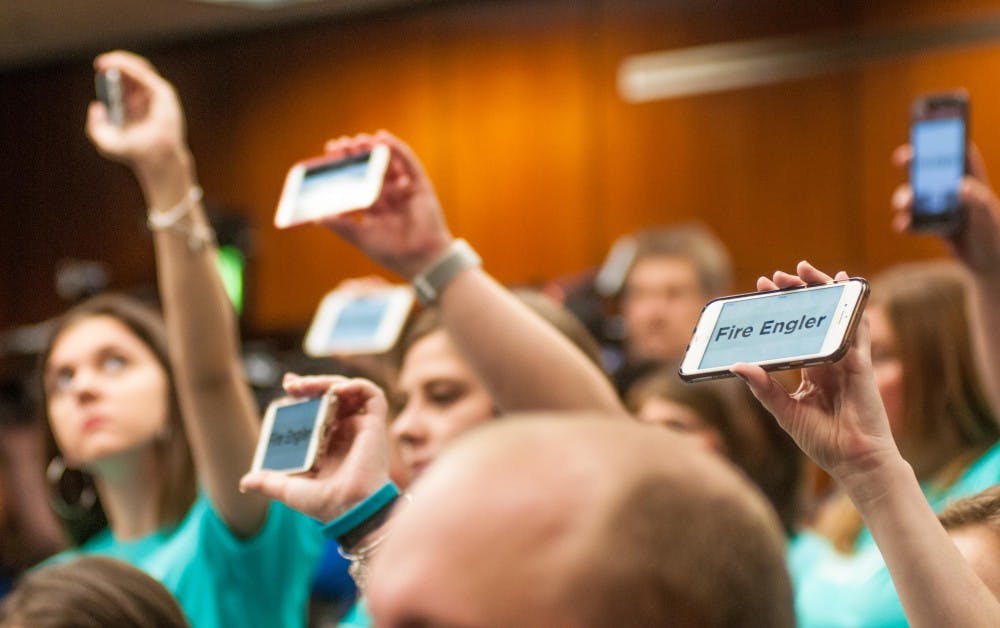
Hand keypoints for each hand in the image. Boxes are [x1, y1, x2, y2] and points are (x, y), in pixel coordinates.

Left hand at [86, 50, 189, 179]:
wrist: (155, 160)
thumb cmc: (134, 154)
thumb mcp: (105, 142)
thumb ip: (94, 127)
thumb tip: (97, 105)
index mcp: (134, 106)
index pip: (123, 82)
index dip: (111, 73)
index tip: (99, 69)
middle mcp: (145, 98)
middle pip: (130, 71)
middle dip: (114, 64)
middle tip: (100, 64)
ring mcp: (156, 95)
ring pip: (140, 68)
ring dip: (121, 61)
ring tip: (105, 63)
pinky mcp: (164, 94)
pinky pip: (145, 74)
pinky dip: (130, 67)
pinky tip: (117, 66)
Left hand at [239, 375, 390, 521]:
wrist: (349, 508)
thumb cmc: (324, 503)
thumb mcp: (289, 489)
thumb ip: (268, 482)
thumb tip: (243, 482)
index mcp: (330, 444)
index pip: (318, 409)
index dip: (305, 394)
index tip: (288, 387)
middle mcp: (347, 433)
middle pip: (331, 396)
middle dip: (311, 384)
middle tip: (290, 384)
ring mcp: (361, 427)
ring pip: (349, 391)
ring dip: (328, 382)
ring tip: (307, 385)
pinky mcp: (376, 424)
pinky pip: (372, 395)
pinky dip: (357, 385)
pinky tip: (337, 389)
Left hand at [318, 131, 453, 279]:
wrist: (420, 260)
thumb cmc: (392, 252)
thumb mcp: (361, 237)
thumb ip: (341, 225)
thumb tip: (316, 217)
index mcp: (375, 208)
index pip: (357, 182)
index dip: (345, 168)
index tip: (330, 154)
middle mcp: (389, 196)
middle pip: (371, 170)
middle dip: (357, 156)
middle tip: (342, 145)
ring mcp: (405, 190)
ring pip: (388, 163)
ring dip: (374, 149)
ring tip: (360, 139)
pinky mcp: (420, 186)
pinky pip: (408, 163)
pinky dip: (397, 149)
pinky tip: (383, 138)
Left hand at [730, 261, 899, 483]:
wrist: (854, 461)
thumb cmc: (823, 441)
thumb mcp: (784, 411)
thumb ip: (763, 388)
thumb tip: (737, 365)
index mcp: (812, 371)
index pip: (794, 332)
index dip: (780, 311)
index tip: (762, 289)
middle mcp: (828, 361)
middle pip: (812, 318)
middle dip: (796, 293)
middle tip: (777, 276)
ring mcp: (846, 359)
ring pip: (833, 315)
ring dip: (821, 290)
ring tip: (802, 269)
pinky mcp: (860, 363)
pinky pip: (856, 327)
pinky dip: (852, 304)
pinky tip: (845, 283)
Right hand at [891, 144, 999, 275]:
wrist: (989, 261)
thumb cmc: (994, 232)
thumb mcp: (988, 213)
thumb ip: (976, 198)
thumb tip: (959, 186)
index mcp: (971, 177)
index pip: (958, 151)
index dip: (944, 138)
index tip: (930, 130)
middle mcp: (952, 187)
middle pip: (928, 168)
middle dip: (913, 161)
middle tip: (902, 158)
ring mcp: (939, 204)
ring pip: (915, 194)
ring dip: (905, 197)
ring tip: (903, 205)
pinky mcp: (930, 222)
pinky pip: (912, 219)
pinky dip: (904, 221)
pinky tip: (903, 225)